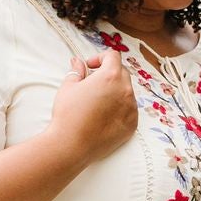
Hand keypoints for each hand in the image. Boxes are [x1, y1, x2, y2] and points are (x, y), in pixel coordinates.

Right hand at [47, 50, 137, 166]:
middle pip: (122, 73)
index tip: (91, 67)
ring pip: (127, 92)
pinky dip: (120, 108)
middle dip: (108, 74)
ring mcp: (131, 108)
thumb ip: (77, 71)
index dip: (100, 58)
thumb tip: (78, 62)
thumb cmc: (68, 114)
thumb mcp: (69, 86)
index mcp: (111, 76)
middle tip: (93, 83)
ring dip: (115, 91)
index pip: (113, 56)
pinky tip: (104, 116)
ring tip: (98, 102)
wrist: (72, 144)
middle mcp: (125, 90)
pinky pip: (129, 110)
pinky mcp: (132, 124)